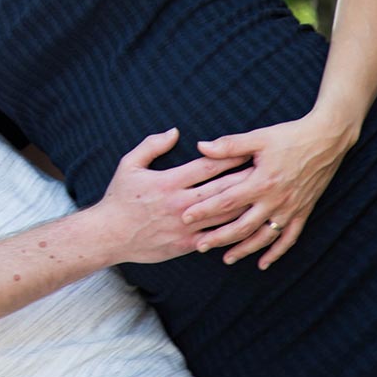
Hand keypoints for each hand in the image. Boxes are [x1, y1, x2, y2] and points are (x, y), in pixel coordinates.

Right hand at [86, 128, 251, 264]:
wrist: (108, 235)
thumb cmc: (119, 198)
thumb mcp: (129, 165)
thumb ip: (151, 146)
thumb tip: (174, 131)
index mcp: (169, 182)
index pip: (207, 166)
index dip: (230, 157)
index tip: (248, 150)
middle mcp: (180, 203)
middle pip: (222, 188)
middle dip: (246, 178)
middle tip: (268, 169)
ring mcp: (185, 226)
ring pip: (223, 214)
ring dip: (245, 204)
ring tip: (265, 195)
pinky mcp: (186, 244)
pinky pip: (215, 237)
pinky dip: (233, 231)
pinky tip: (248, 225)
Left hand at [182, 110, 357, 268]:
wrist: (327, 139)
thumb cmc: (289, 136)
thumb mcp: (258, 137)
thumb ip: (229, 145)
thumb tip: (200, 147)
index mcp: (261, 181)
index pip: (226, 201)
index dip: (204, 210)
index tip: (185, 217)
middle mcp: (275, 200)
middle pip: (242, 225)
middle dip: (219, 237)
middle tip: (199, 246)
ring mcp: (291, 209)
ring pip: (264, 236)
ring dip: (244, 249)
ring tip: (226, 258)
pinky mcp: (303, 212)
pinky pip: (289, 238)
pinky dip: (276, 253)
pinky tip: (263, 263)